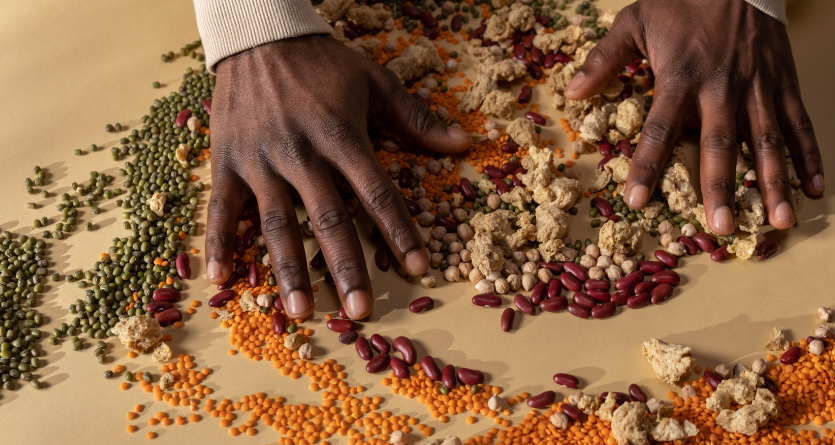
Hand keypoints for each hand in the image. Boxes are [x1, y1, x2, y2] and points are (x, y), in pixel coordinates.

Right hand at [206, 35, 471, 318]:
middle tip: (360, 310)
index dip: (398, 231)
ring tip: (301, 311)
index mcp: (340, 134)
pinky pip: (220, 207)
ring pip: (276, 223)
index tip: (418, 267)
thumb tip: (461, 145)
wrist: (257, 34)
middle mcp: (300, 152)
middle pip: (328, 218)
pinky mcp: (225, 160)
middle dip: (346, 267)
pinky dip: (218, 243)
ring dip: (289, 269)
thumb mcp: (374, 80)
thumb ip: (415, 117)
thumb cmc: (322, 62)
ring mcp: (259, 159)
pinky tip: (221, 279)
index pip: (375, 191)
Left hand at [564, 0, 823, 234]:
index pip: (659, 130)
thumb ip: (605, 59)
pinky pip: (799, 123)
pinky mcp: (784, 84)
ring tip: (779, 221)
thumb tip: (573, 92)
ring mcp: (757, 88)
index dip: (647, 166)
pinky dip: (810, 156)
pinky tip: (814, 189)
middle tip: (719, 226)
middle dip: (720, 187)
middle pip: (720, 145)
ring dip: (773, 183)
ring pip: (768, 141)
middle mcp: (721, 88)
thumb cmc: (681, 1)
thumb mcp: (635, 22)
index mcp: (679, 78)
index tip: (637, 200)